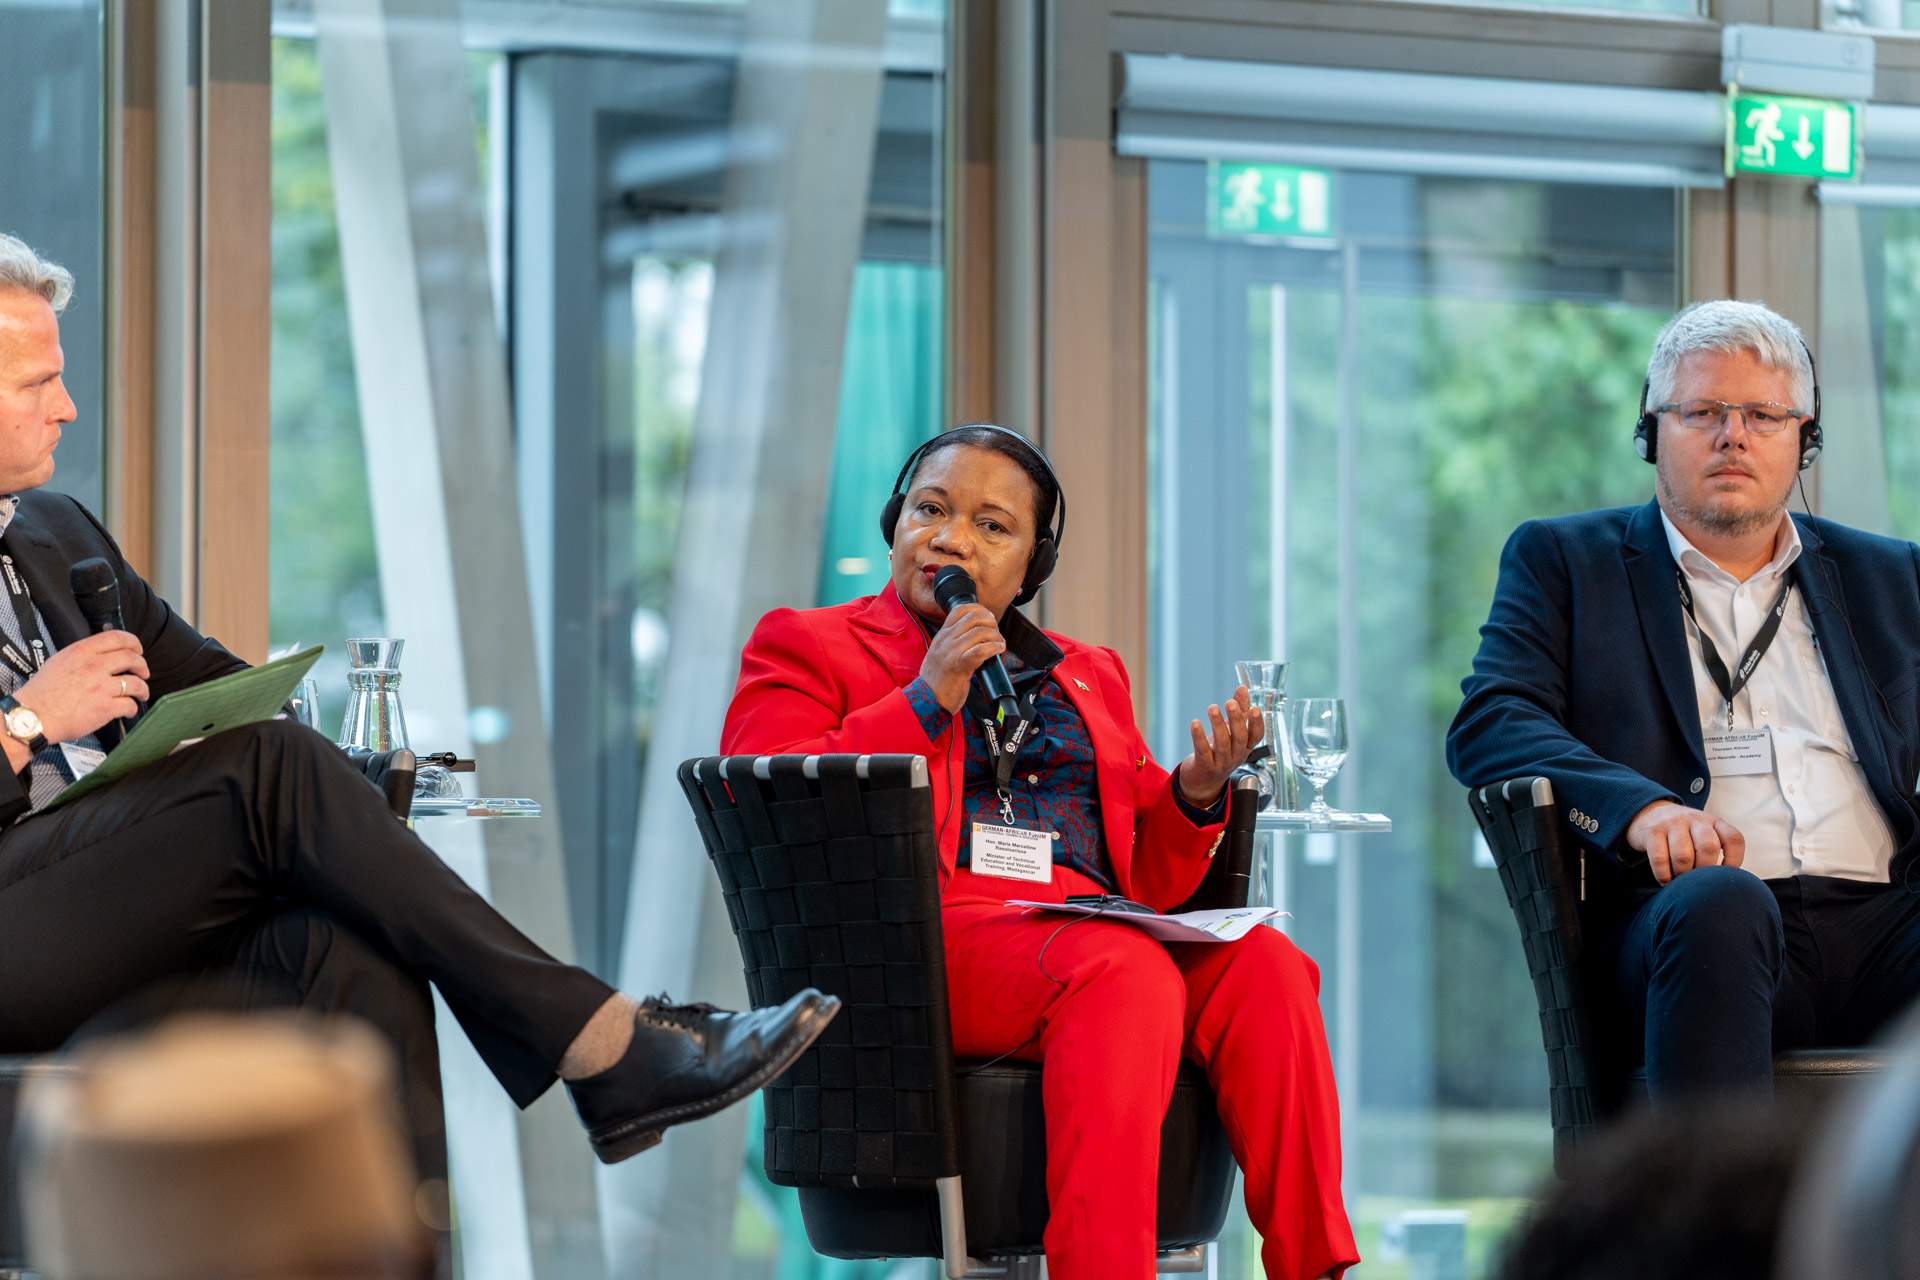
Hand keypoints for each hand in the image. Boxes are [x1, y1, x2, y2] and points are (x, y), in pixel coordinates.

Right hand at [11, 630, 148, 744]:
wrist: (32, 717)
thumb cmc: (42, 694)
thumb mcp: (59, 661)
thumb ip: (82, 655)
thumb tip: (101, 654)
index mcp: (81, 652)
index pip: (117, 637)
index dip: (134, 642)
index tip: (138, 649)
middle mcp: (93, 666)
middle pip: (132, 658)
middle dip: (143, 666)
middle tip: (143, 672)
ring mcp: (101, 687)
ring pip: (136, 683)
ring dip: (143, 689)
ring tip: (141, 694)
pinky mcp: (105, 708)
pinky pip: (130, 705)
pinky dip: (132, 708)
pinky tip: (128, 710)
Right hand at [919, 603, 1005, 712]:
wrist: (927, 700)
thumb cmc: (937, 680)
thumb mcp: (939, 653)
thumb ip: (952, 642)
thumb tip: (974, 635)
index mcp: (942, 635)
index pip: (960, 609)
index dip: (979, 609)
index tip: (988, 618)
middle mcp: (946, 640)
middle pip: (974, 617)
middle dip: (991, 622)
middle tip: (996, 633)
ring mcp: (952, 652)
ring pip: (980, 632)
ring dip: (996, 636)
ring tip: (999, 644)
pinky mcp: (960, 666)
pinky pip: (982, 649)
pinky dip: (994, 647)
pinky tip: (998, 650)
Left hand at [1176, 684, 1263, 808]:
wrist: (1203, 781)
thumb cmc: (1219, 751)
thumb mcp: (1231, 731)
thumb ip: (1239, 710)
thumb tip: (1242, 688)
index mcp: (1245, 747)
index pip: (1256, 736)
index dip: (1257, 723)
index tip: (1255, 708)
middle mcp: (1236, 756)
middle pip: (1239, 738)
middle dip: (1236, 720)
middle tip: (1230, 703)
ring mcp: (1221, 763)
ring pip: (1222, 743)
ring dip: (1217, 724)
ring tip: (1212, 708)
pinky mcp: (1205, 766)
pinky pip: (1203, 751)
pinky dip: (1199, 737)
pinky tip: (1195, 724)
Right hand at [1627, 800, 1745, 885]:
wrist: (1649, 813)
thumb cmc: (1683, 834)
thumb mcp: (1702, 834)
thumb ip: (1714, 853)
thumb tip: (1723, 883)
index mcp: (1713, 821)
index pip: (1733, 839)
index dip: (1734, 860)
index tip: (1724, 875)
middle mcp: (1695, 819)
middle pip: (1708, 847)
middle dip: (1704, 870)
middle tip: (1696, 880)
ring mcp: (1672, 824)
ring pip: (1683, 855)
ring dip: (1682, 874)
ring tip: (1679, 881)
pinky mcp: (1652, 832)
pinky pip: (1660, 858)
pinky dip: (1664, 875)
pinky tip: (1665, 880)